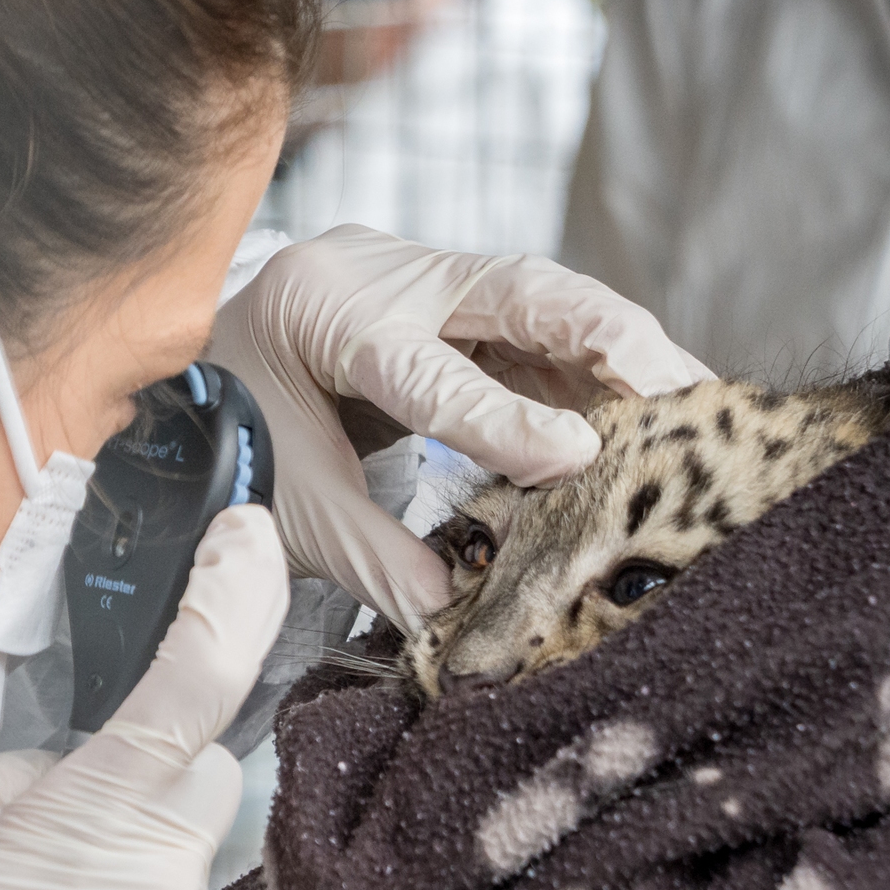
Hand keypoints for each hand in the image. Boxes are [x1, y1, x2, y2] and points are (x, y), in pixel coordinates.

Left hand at [208, 224, 710, 629]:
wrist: (191, 369)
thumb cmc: (230, 427)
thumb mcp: (285, 500)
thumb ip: (368, 554)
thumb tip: (449, 615)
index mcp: (320, 311)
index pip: (423, 370)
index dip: (502, 419)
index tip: (575, 458)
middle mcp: (382, 273)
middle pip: (514, 288)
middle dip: (605, 339)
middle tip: (685, 395)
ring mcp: (424, 278)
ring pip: (545, 301)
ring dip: (621, 355)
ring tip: (697, 408)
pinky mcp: (456, 302)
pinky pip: (541, 331)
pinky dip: (597, 372)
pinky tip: (653, 409)